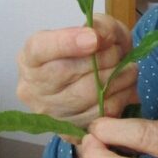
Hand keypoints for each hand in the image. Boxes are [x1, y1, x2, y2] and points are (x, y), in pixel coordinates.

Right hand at [16, 14, 138, 130]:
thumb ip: (99, 26)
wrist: (87, 84)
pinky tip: (124, 86)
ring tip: (128, 68)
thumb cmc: (86, 54)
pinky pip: (101, 112)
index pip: (40, 49)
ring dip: (117, 77)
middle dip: (103, 58)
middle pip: (67, 72)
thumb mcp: (93, 30)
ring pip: (87, 94)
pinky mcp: (71, 131)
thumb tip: (102, 37)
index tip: (94, 38)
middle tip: (119, 51)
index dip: (67, 42)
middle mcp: (33, 89)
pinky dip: (120, 96)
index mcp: (29, 59)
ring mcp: (50, 114)